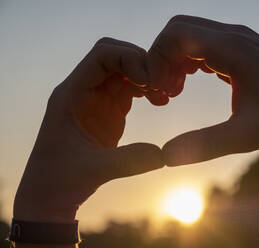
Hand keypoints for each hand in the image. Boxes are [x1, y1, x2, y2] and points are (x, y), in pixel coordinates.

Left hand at [13, 38, 163, 222]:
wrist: (51, 193)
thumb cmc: (61, 180)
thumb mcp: (93, 170)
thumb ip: (129, 160)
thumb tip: (164, 154)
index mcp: (71, 94)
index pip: (101, 56)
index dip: (129, 59)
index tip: (150, 80)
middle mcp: (83, 90)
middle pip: (115, 55)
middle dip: (141, 63)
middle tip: (163, 84)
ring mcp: (96, 99)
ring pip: (125, 70)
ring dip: (147, 76)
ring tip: (166, 94)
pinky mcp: (108, 110)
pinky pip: (130, 88)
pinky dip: (147, 89)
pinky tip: (161, 102)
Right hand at [147, 15, 258, 164]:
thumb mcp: (249, 135)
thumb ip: (206, 144)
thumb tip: (166, 156)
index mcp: (233, 48)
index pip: (175, 35)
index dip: (156, 60)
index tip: (158, 93)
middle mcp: (234, 36)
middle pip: (177, 30)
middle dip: (161, 59)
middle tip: (164, 93)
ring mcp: (238, 40)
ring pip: (189, 36)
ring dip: (173, 60)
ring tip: (174, 92)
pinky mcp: (241, 49)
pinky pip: (203, 45)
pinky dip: (187, 61)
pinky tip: (189, 84)